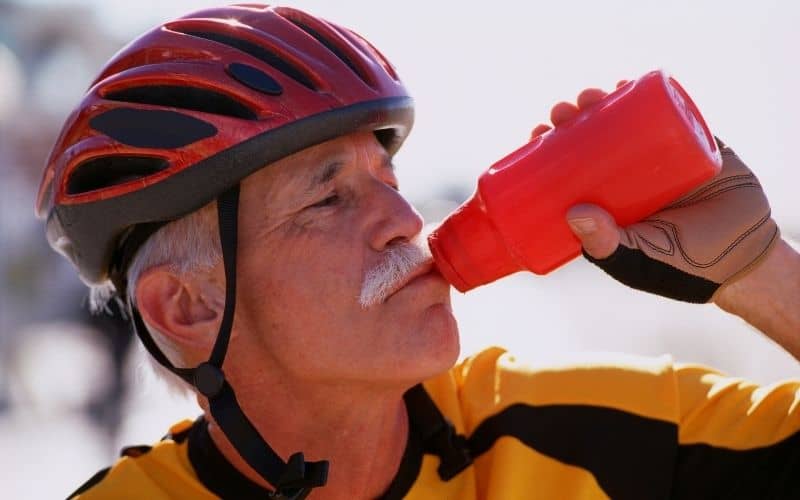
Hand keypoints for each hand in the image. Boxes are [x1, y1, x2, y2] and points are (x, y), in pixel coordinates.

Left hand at [532, 83, 778, 303]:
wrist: (746, 258)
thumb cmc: (683, 268)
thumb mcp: (637, 259)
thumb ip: (607, 245)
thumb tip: (573, 214)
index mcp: (606, 203)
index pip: (569, 170)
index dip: (549, 150)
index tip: (534, 135)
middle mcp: (626, 177)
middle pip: (591, 140)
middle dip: (571, 120)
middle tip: (560, 112)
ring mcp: (658, 159)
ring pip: (623, 123)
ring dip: (601, 103)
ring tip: (588, 95)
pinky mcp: (690, 146)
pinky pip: (666, 116)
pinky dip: (646, 97)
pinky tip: (623, 84)